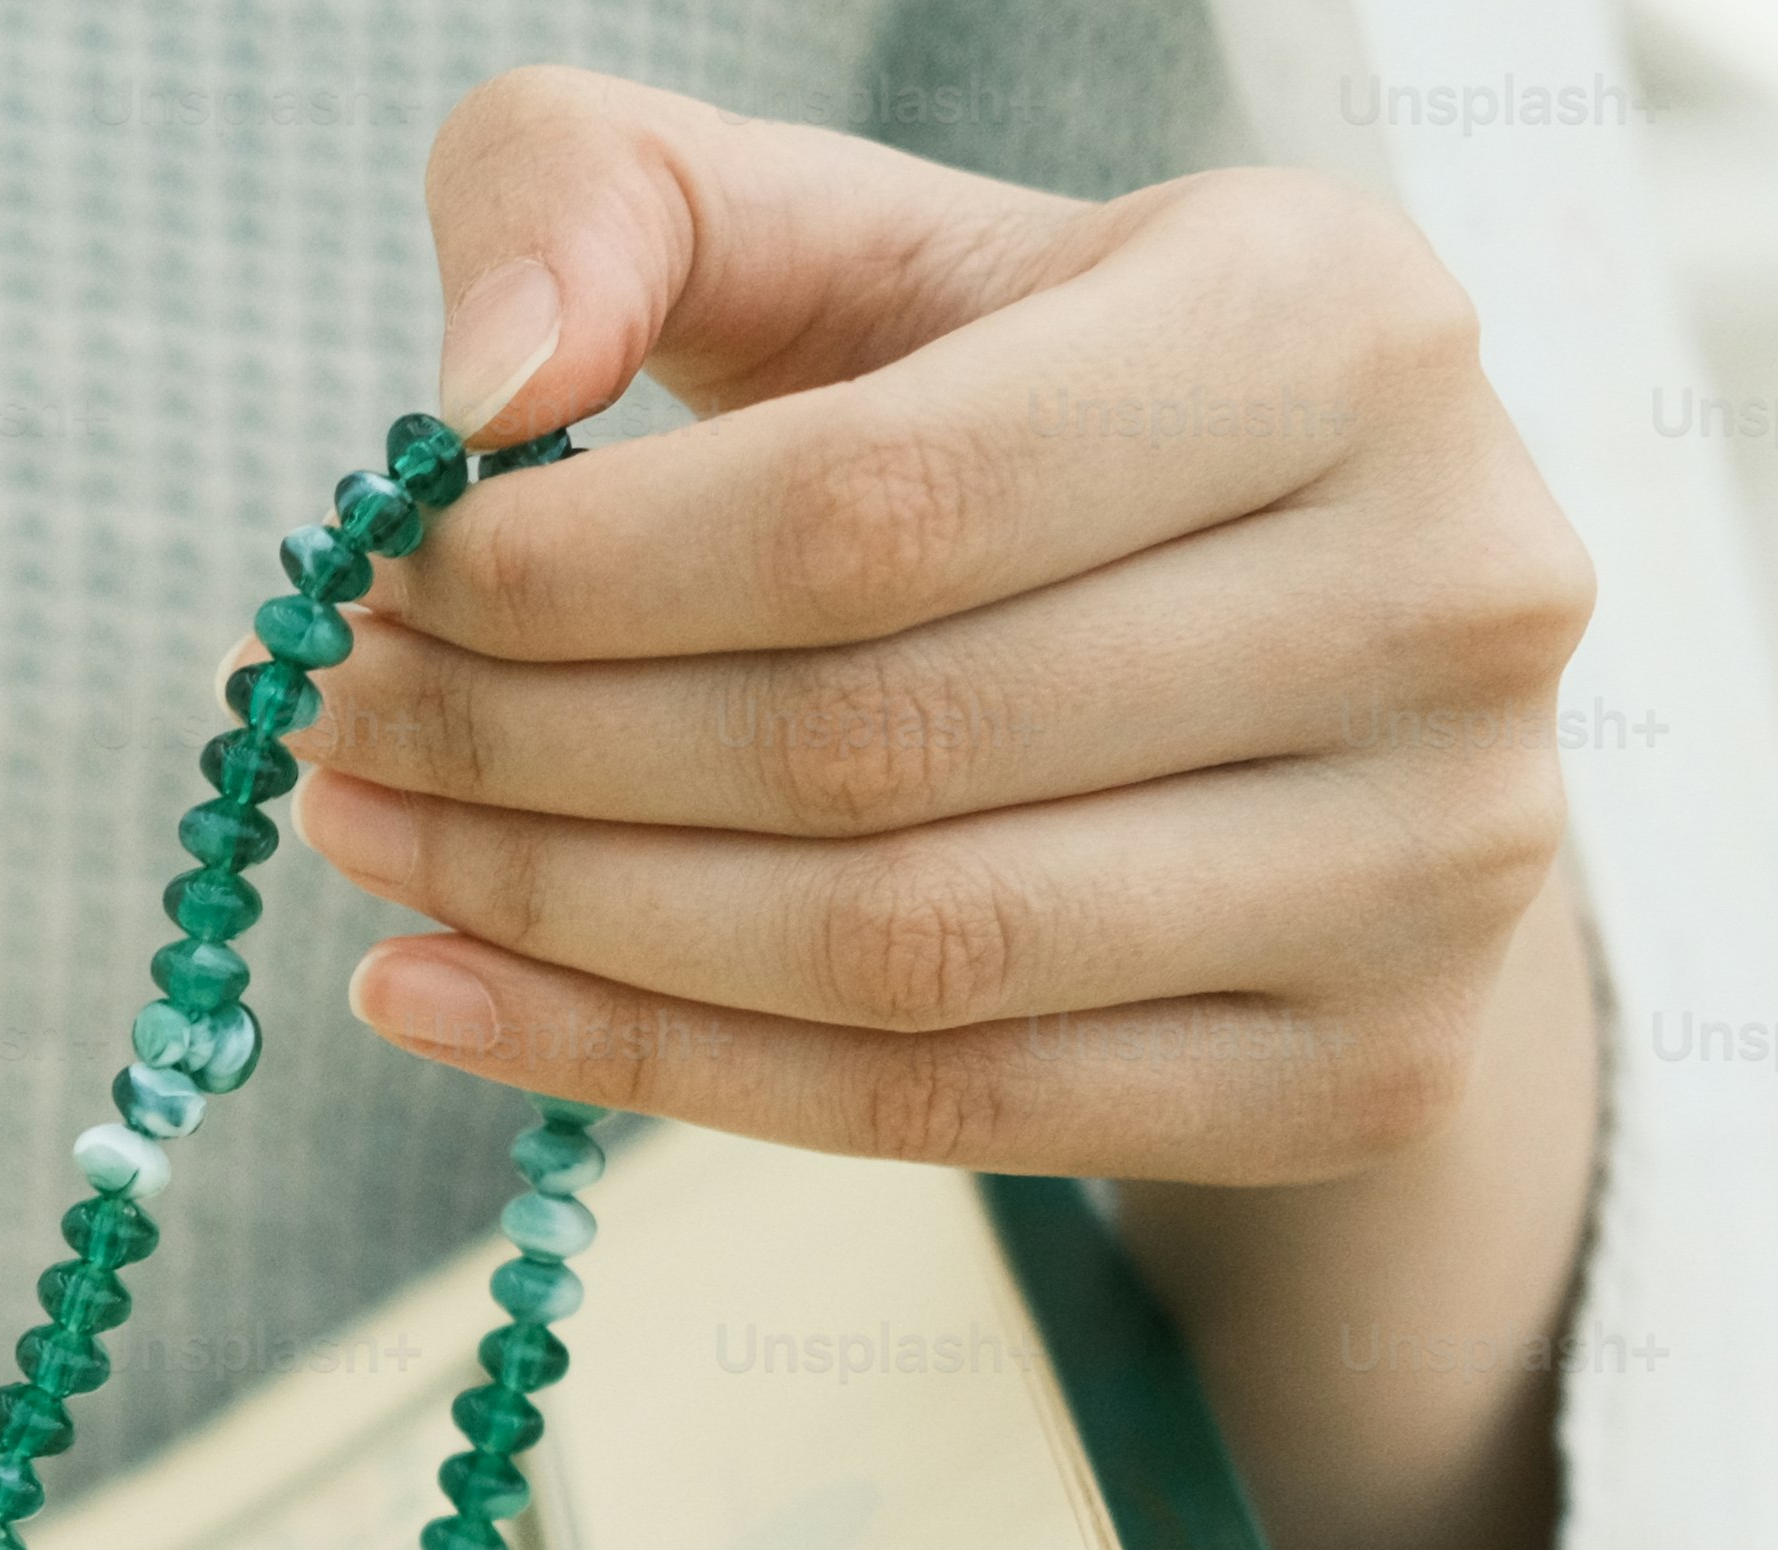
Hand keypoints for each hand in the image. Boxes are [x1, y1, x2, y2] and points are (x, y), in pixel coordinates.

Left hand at [303, 72, 1603, 1549]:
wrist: (1313, 666)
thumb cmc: (1024, 422)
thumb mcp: (843, 248)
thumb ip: (613, 205)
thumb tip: (475, 388)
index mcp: (1339, 318)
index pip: (868, 503)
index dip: (575, 579)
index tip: (377, 592)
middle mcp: (1447, 586)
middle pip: (869, 742)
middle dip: (534, 754)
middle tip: (331, 739)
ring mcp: (1440, 861)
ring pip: (894, 952)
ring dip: (566, 921)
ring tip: (376, 853)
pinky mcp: (1369, 1071)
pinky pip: (941, 1115)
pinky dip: (651, 1071)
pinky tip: (451, 1000)